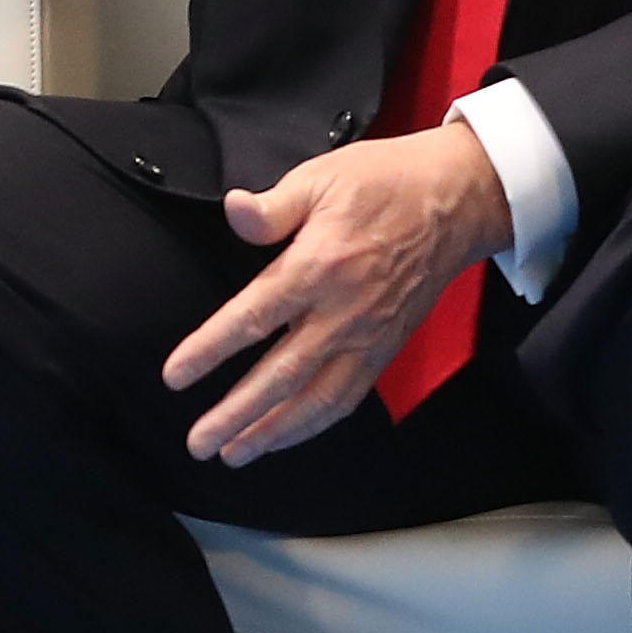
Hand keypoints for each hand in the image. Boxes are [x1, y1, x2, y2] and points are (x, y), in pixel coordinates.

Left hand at [164, 125, 513, 465]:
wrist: (456, 200)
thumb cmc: (386, 184)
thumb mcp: (321, 178)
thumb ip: (273, 207)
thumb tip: (234, 211)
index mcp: (316, 268)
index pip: (252, 319)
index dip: (209, 351)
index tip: (175, 376)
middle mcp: (341, 313)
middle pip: (279, 377)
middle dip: (235, 415)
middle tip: (198, 442)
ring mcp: (367, 337)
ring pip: (315, 400)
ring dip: (273, 433)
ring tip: (234, 454)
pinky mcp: (386, 348)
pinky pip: (348, 398)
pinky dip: (315, 424)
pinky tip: (288, 436)